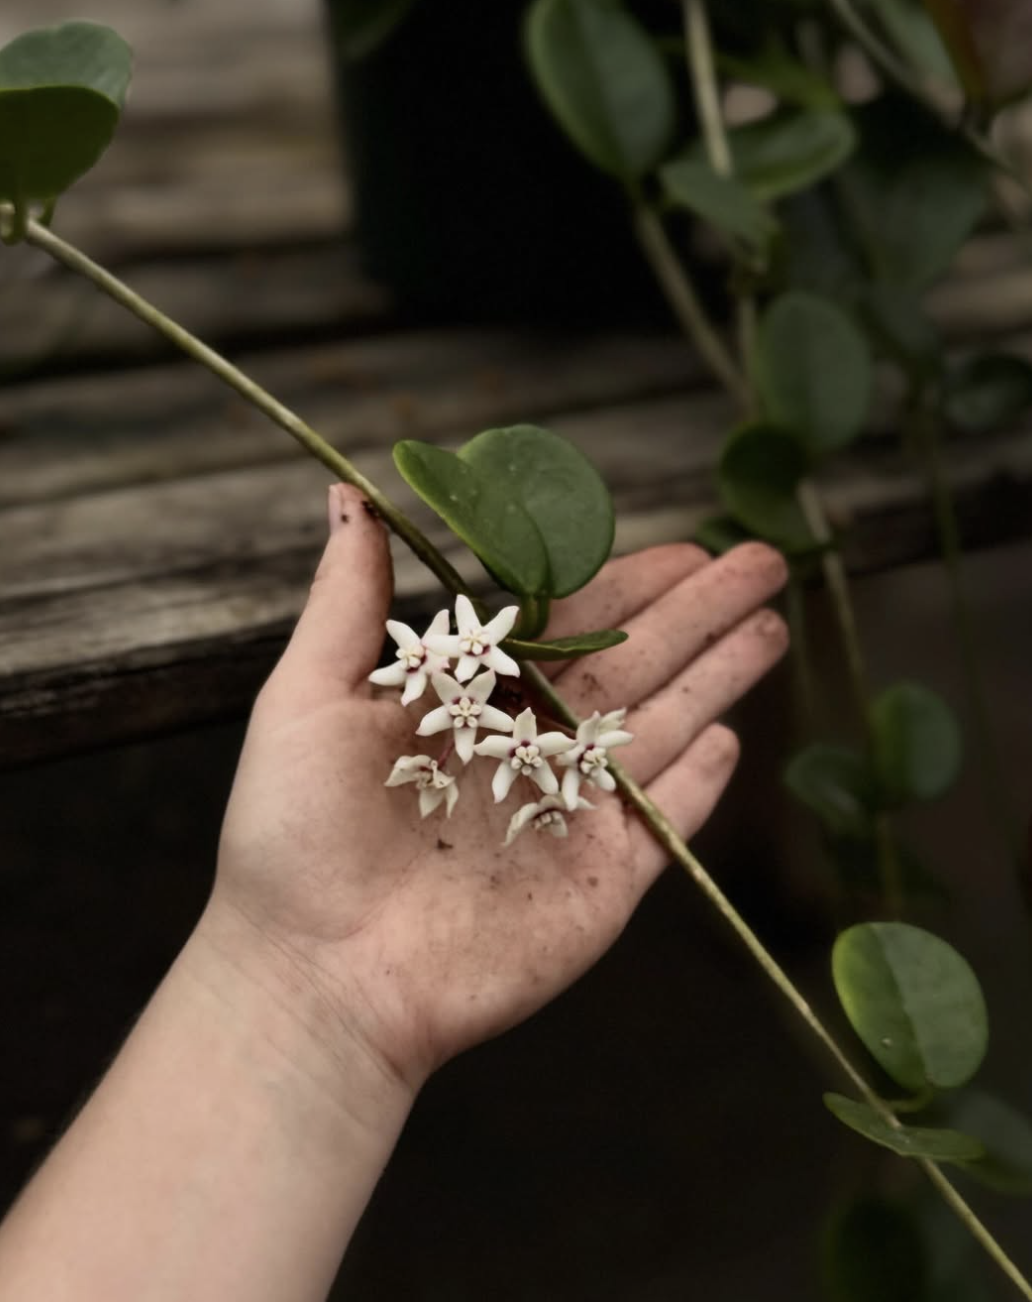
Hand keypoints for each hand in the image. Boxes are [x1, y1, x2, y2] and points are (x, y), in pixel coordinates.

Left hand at [210, 484, 787, 1092]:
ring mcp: (570, 816)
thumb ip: (350, 600)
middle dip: (699, 610)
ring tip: (772, 623)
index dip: (627, 581)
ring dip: (719, 675)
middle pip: (634, 663)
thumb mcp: (309, 697)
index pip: (569, 622)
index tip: (682, 543)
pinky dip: (701, 782)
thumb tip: (347, 494)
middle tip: (761, 560)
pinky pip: (666, 822)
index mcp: (471, 700)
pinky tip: (736, 737)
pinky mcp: (601, 883)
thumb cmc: (295, 836)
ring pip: (663, 726)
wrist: (319, 977)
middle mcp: (528, 748)